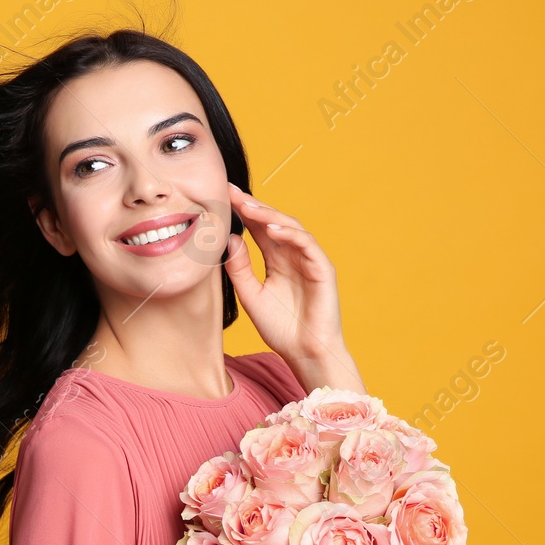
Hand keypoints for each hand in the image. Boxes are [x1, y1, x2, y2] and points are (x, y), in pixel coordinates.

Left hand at [222, 183, 358, 388]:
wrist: (304, 352)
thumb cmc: (280, 328)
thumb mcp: (251, 295)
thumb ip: (240, 268)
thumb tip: (229, 238)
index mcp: (276, 259)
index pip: (258, 229)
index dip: (241, 212)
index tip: (221, 198)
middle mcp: (293, 254)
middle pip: (273, 222)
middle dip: (252, 206)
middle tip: (230, 192)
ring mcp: (309, 259)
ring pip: (290, 228)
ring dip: (269, 216)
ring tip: (247, 207)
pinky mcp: (323, 268)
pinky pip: (307, 244)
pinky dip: (290, 235)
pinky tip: (272, 230)